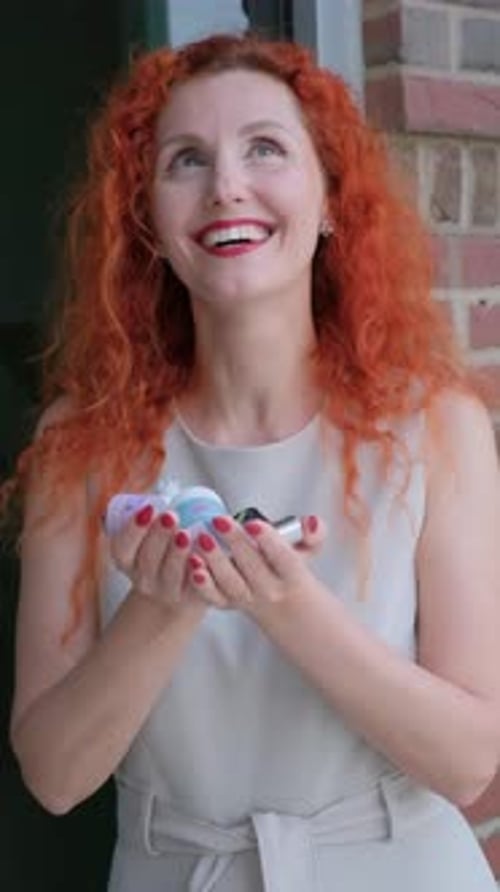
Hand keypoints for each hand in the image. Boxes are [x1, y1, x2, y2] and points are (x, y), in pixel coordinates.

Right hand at [108, 504, 223, 612]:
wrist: (180, 584)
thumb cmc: (163, 547)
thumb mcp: (148, 532)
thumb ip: (147, 515)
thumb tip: (150, 495)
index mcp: (127, 560)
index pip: (122, 547)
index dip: (134, 529)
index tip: (150, 508)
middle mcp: (143, 578)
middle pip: (147, 559)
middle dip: (159, 535)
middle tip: (172, 516)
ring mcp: (166, 591)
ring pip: (170, 574)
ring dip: (177, 553)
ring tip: (187, 533)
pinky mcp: (189, 597)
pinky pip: (193, 587)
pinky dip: (198, 572)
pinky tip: (203, 557)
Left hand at [187, 514, 325, 614]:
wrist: (286, 607)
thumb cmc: (291, 570)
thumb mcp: (310, 549)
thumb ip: (314, 532)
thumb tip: (311, 522)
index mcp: (292, 575)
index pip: (284, 559)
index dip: (269, 541)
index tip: (253, 524)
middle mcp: (270, 590)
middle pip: (253, 567)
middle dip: (235, 543)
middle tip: (219, 521)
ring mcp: (248, 599)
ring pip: (231, 583)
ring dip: (215, 561)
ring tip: (202, 539)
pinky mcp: (228, 603)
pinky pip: (214, 598)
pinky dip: (203, 585)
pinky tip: (193, 565)